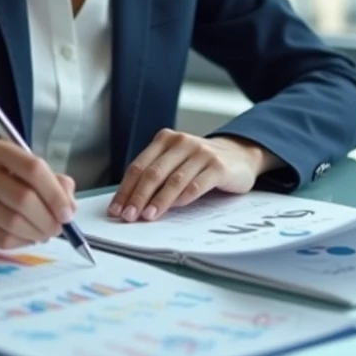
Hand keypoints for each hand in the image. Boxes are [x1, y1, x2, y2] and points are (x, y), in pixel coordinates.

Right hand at [0, 140, 76, 248]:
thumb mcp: (22, 168)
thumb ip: (53, 182)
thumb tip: (69, 207)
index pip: (33, 168)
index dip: (55, 194)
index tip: (67, 212)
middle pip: (24, 198)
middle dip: (48, 219)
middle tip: (58, 228)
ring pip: (13, 222)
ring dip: (36, 233)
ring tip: (44, 233)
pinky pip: (1, 239)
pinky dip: (21, 242)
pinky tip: (26, 237)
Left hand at [108, 130, 266, 222]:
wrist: (240, 155)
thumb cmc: (201, 164)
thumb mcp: (176, 162)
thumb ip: (157, 176)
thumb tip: (129, 204)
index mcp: (165, 139)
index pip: (138, 166)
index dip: (125, 189)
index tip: (116, 209)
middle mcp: (181, 142)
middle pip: (153, 173)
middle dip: (137, 197)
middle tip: (128, 216)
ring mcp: (201, 153)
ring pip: (173, 180)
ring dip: (158, 201)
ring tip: (147, 216)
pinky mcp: (218, 166)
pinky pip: (196, 184)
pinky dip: (183, 198)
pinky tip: (174, 209)